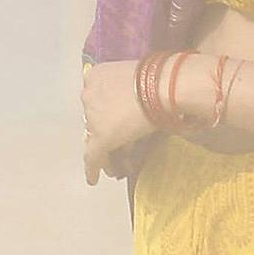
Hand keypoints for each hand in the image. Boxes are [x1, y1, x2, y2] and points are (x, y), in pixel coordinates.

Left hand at [81, 60, 152, 186]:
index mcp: (95, 75)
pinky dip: (92, 169)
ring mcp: (93, 117)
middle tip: (120, 141)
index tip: (115, 120)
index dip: (107, 111)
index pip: (97, 97)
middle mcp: (88, 94)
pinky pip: (93, 157)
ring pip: (97, 137)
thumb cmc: (159, 77)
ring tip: (115, 163)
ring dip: (107, 148)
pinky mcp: (101, 138)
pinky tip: (93, 179)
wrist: (165, 86)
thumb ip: (128, 87)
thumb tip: (135, 104)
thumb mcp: (137, 75)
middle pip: (95, 118)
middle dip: (107, 129)